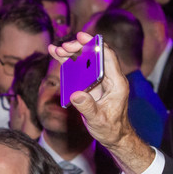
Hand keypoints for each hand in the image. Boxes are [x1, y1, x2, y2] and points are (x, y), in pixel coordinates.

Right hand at [48, 32, 153, 173]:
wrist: (114, 136)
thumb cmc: (111, 129)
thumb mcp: (99, 121)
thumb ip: (88, 108)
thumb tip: (76, 95)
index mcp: (117, 83)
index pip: (108, 57)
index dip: (95, 44)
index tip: (81, 37)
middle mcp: (110, 78)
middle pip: (95, 54)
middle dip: (79, 47)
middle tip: (64, 47)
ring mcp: (100, 80)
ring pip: (86, 60)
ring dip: (72, 53)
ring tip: (56, 50)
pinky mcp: (91, 84)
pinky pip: (79, 69)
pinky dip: (68, 61)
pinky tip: (55, 53)